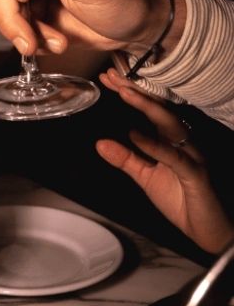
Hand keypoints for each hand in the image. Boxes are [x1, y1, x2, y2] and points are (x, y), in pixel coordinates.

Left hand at [95, 70, 233, 253]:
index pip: (149, 110)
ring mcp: (191, 156)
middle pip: (159, 110)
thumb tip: (99, 143)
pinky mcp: (195, 175)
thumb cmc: (179, 199)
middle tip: (112, 76)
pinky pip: (174, 156)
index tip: (107, 78)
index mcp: (171, 141)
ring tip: (123, 92)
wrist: (205, 229)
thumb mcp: (145, 177)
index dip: (130, 93)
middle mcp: (183, 143)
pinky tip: (134, 135)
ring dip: (146, 107)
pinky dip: (154, 145)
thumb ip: (125, 159)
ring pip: (170, 125)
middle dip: (136, 90)